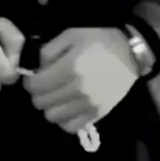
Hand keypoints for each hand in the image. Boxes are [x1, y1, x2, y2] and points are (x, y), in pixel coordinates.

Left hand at [23, 27, 138, 134]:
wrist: (130, 53)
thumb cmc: (99, 39)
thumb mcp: (72, 34)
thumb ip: (49, 50)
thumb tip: (38, 68)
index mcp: (70, 67)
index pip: (35, 86)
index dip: (29, 81)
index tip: (33, 77)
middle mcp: (77, 89)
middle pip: (41, 103)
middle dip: (38, 93)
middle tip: (45, 85)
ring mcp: (88, 104)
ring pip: (53, 117)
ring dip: (50, 107)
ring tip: (56, 95)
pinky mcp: (97, 114)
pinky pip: (71, 126)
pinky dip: (64, 119)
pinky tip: (68, 106)